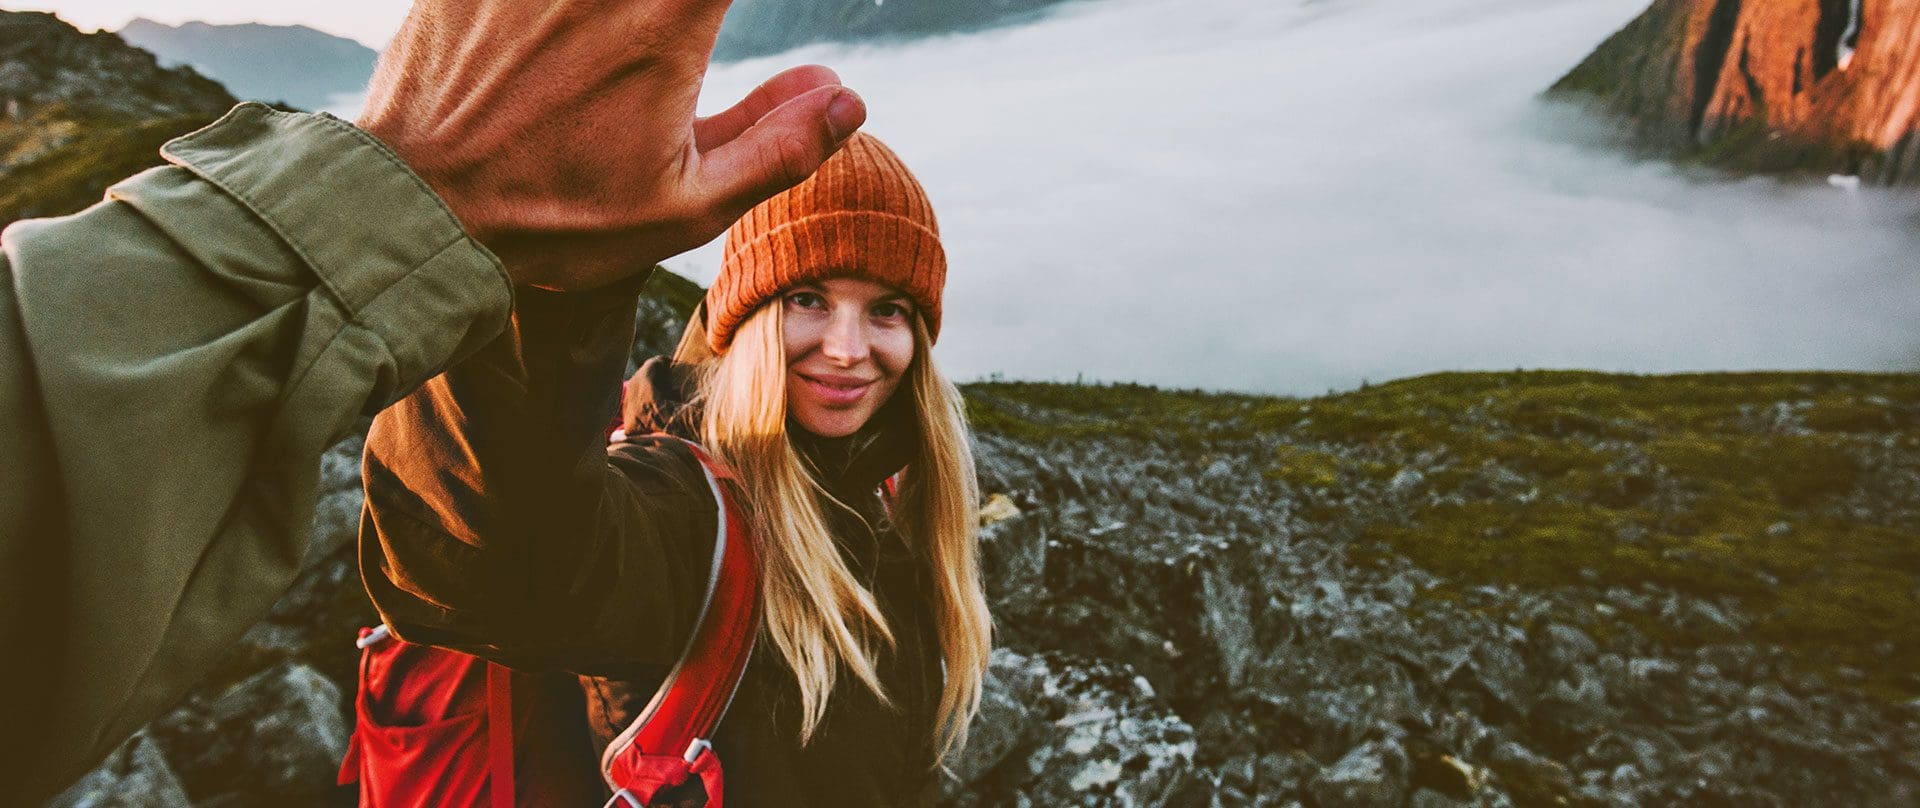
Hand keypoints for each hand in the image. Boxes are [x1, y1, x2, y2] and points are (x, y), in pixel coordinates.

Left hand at [356, 0, 866, 289]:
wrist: (418, 207)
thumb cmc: (558, 216)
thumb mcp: (687, 206)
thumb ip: (780, 148)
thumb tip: (847, 100)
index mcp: (667, 22)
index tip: (725, 21)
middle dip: (690, 6)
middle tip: (681, 42)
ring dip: (644, 10)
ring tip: (615, 69)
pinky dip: (560, 6)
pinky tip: (568, 43)